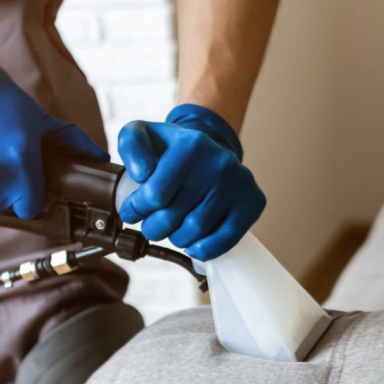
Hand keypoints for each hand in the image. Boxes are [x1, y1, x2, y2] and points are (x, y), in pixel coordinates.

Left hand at [117, 104, 265, 260]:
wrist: (208, 152)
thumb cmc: (171, 150)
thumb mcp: (143, 134)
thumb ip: (131, 144)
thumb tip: (142, 173)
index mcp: (191, 144)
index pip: (154, 195)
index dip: (136, 210)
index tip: (132, 212)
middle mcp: (218, 162)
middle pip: (173, 217)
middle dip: (153, 227)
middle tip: (151, 226)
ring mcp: (239, 182)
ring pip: (195, 231)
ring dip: (176, 238)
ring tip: (172, 230)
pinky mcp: (253, 201)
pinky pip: (226, 239)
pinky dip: (204, 249)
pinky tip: (193, 245)